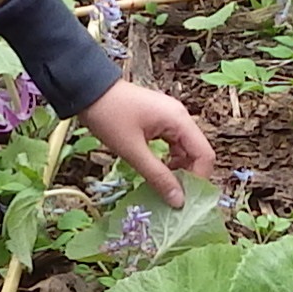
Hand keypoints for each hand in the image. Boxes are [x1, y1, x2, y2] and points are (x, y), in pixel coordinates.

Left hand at [77, 80, 217, 207]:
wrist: (87, 90)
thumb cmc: (109, 117)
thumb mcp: (132, 151)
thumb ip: (158, 176)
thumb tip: (179, 201)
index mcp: (179, 120)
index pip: (205, 155)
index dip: (198, 179)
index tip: (183, 198)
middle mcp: (180, 117)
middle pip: (197, 152)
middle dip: (188, 175)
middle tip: (172, 195)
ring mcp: (170, 116)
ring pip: (185, 149)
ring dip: (177, 168)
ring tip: (162, 184)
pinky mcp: (159, 119)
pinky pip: (173, 143)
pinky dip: (168, 158)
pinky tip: (155, 169)